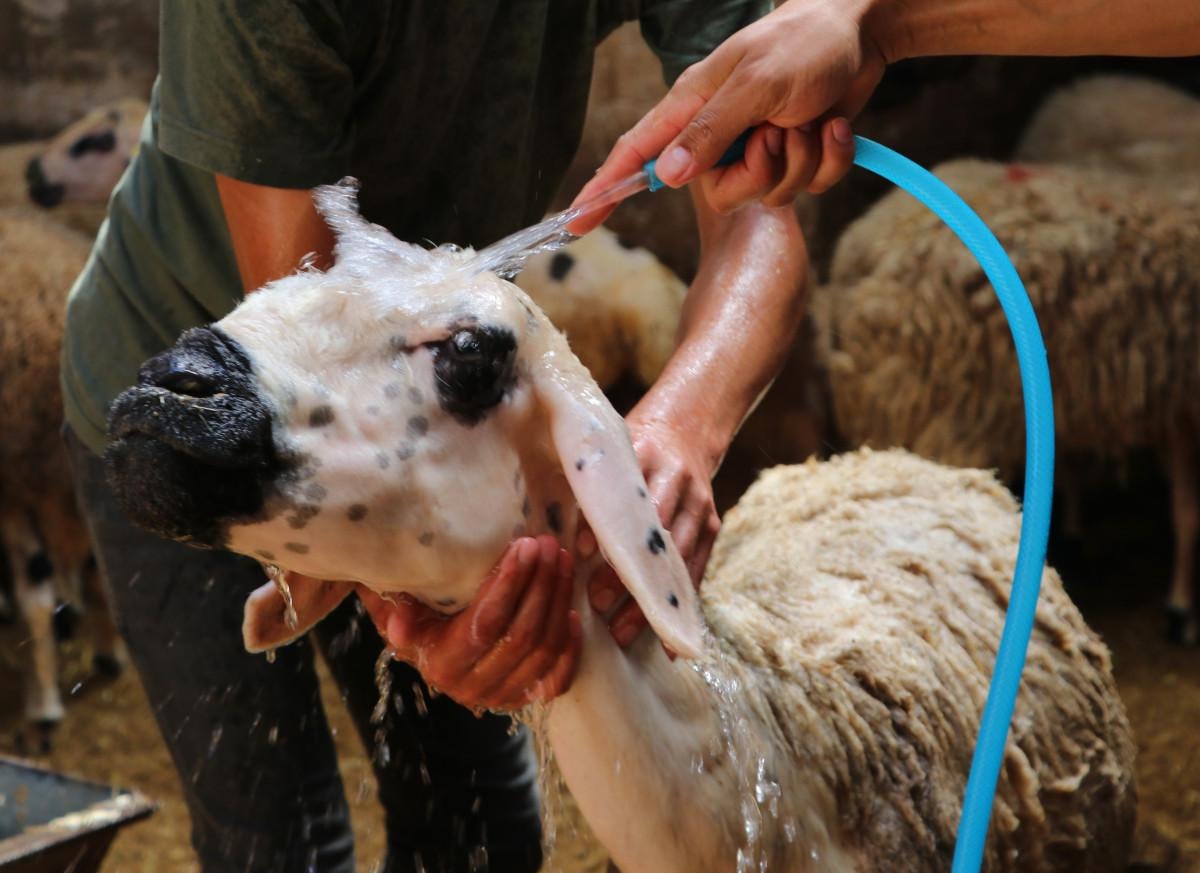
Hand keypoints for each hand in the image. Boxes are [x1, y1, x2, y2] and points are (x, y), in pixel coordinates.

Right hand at [357, 536, 581, 711]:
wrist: (423, 641)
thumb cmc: (412, 608)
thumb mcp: (392, 601)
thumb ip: (394, 606)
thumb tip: (400, 627)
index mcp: (440, 664)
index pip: (485, 624)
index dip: (510, 585)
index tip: (525, 547)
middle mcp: (471, 687)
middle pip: (521, 635)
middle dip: (541, 586)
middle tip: (549, 546)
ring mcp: (501, 695)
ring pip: (543, 651)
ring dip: (558, 602)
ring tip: (562, 561)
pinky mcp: (522, 697)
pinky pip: (556, 680)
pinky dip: (570, 648)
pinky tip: (575, 612)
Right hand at [570, 0, 885, 225]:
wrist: (862, 32)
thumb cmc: (803, 43)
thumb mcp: (755, 85)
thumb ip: (710, 132)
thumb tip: (664, 176)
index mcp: (694, 107)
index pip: (636, 155)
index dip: (604, 192)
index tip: (575, 223)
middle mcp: (720, 134)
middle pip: (720, 193)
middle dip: (759, 172)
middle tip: (776, 132)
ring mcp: (757, 148)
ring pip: (768, 193)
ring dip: (800, 159)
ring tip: (807, 118)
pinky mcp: (793, 156)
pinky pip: (806, 187)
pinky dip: (827, 158)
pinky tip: (831, 126)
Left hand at [582, 412, 719, 649]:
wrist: (687, 427)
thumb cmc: (634, 443)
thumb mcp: (611, 448)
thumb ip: (593, 484)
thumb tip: (572, 544)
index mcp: (650, 454)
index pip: (629, 499)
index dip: (610, 531)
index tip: (585, 559)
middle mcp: (680, 481)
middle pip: (656, 537)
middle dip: (628, 576)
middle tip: (597, 607)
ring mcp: (701, 506)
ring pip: (676, 562)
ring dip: (649, 601)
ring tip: (621, 633)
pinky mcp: (712, 526)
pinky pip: (697, 572)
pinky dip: (681, 607)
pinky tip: (666, 640)